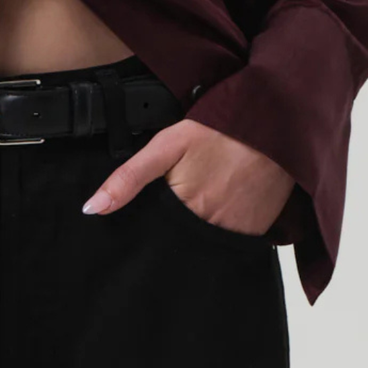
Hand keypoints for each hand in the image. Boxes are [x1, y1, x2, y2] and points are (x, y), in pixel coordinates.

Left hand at [82, 119, 295, 235]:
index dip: (149, 231)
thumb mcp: (166, 146)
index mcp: (184, 210)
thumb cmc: (219, 130)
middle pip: (181, 242)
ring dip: (199, 232)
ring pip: (206, 244)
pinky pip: (233, 240)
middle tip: (181, 201)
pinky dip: (225, 228)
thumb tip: (91, 208)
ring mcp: (238, 232)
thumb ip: (129, 178)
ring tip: (205, 199)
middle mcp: (211, 230)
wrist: (276, 123)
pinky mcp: (259, 230)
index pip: (156, 238)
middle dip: (173, 232)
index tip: (150, 220)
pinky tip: (224, 204)